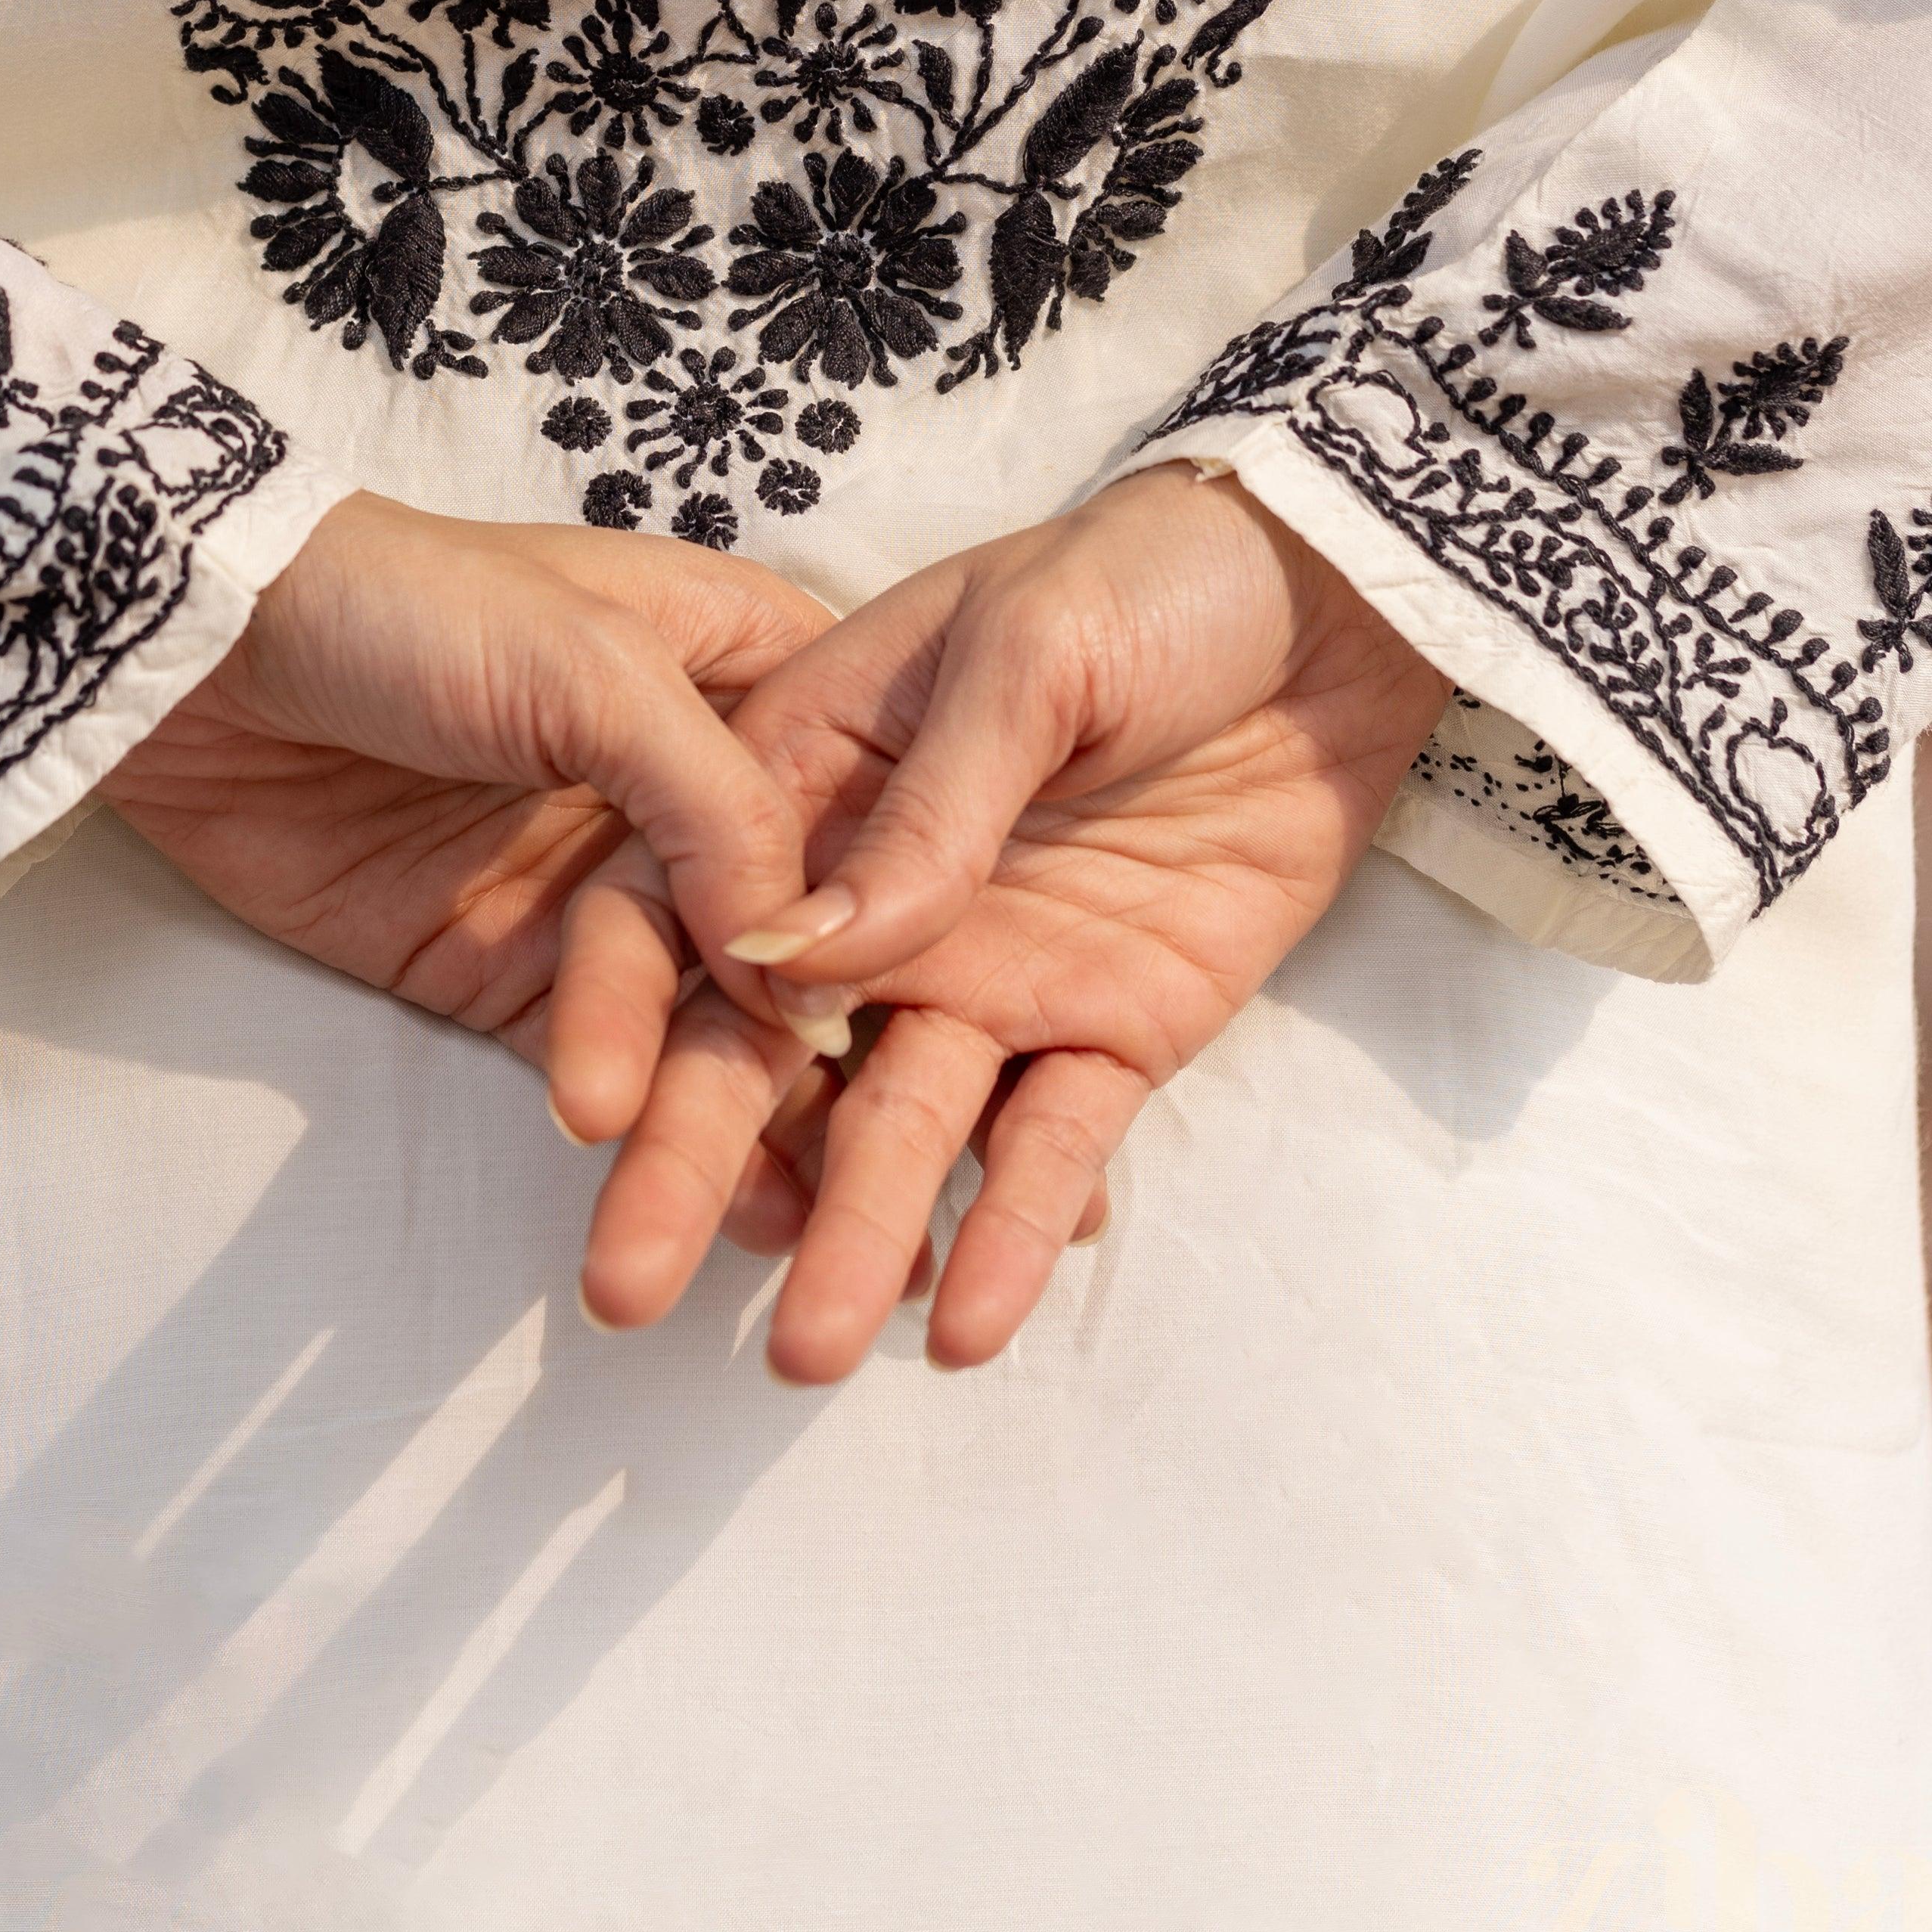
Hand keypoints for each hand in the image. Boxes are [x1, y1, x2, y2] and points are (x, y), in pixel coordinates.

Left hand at [104, 495, 841, 1249]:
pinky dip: (663, 1141)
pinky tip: (734, 1217)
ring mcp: (604, 888)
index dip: (915, 922)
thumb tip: (808, 976)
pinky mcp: (513, 973)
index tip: (977, 1036)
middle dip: (834, 1061)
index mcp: (747, 674)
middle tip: (892, 1186)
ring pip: (708, 1021)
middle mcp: (694, 788)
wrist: (196, 653)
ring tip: (817, 1231)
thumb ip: (716, 811)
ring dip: (757, 1123)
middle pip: (792, 937)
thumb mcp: (596, 669)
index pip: (862, 813)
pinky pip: (609, 1069)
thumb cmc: (407, 606)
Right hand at [553, 469, 1448, 1381]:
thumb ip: (924, 811)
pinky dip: (1010, 1233)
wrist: (1340, 605)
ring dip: (847, 1234)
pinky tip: (966, 1325)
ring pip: (898, 1126)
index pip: (689, 904)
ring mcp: (994, 974)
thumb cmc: (1150, 581)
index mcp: (819, 775)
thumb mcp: (1026, 654)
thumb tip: (793, 954)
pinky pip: (1053, 1146)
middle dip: (697, 1165)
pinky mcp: (1111, 1031)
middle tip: (627, 1287)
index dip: (627, 1006)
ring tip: (804, 1350)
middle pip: (768, 1045)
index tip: (591, 1111)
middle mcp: (884, 900)